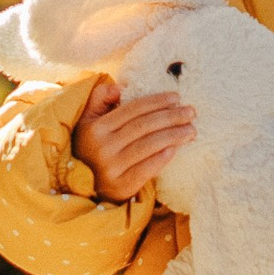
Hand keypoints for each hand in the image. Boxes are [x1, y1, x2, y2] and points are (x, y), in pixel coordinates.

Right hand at [72, 75, 193, 205]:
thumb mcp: (88, 120)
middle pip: (144, 126)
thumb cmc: (91, 147)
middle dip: (171, 117)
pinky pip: (146, 170)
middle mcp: (103, 147)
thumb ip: (100, 98)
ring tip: (191, 130)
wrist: (83, 186)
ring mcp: (112, 168)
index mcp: (97, 128)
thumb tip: (119, 88)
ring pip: (148, 146)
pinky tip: (175, 149)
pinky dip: (161, 158)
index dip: (156, 101)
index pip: (133, 110)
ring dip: (173, 136)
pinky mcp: (121, 186)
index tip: (176, 97)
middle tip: (191, 112)